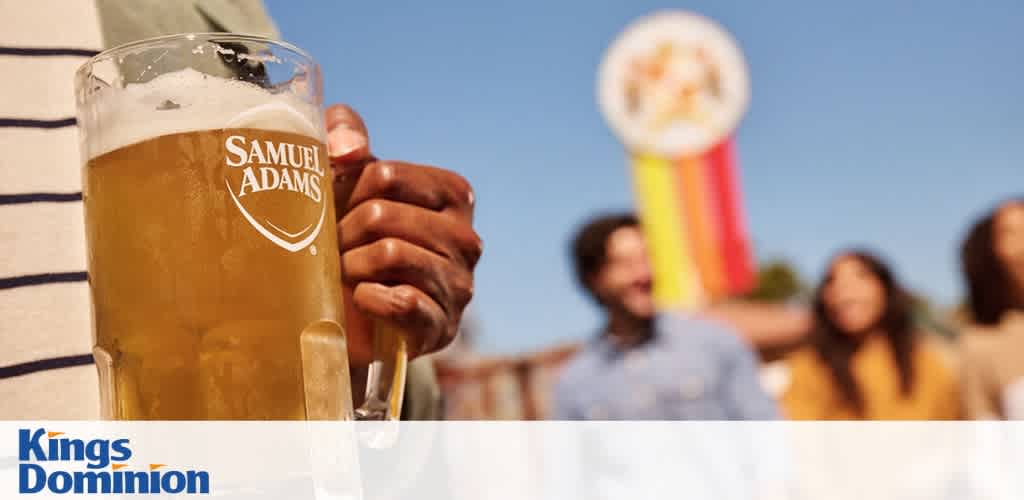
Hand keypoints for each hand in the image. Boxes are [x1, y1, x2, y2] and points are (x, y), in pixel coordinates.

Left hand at [325, 104, 481, 366]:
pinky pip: (402, 302)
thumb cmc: (350, 237)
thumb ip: (345, 133)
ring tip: (345, 274)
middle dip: (343, 232)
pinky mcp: (442, 327)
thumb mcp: (347, 176)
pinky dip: (369, 299)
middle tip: (334, 249)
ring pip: (389, 254)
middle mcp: (467, 238)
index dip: (346, 192)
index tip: (339, 211)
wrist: (347, 318)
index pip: (385, 174)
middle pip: (382, 214)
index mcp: (454, 194)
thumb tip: (348, 149)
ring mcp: (460, 286)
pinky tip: (363, 299)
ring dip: (350, 266)